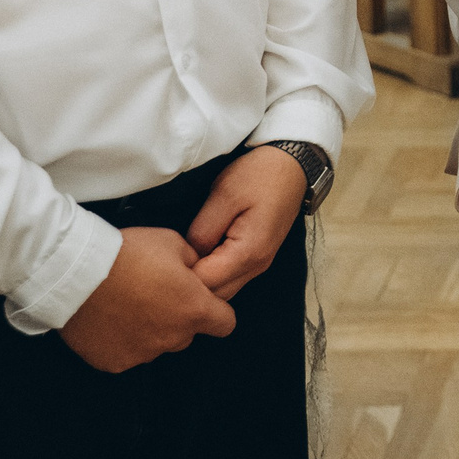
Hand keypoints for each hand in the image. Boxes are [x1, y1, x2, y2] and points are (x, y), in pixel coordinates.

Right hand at [58, 226, 235, 372]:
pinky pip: (127, 353)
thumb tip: (197, 271)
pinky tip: (110, 318)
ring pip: (157, 345)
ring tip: (128, 304)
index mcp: (193, 310)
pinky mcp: (115, 362)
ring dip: (150, 329)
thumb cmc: (126, 253)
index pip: (225, 323)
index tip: (202, 301)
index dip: (217, 311)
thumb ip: (194, 262)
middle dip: (178, 317)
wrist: (76, 272)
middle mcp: (172, 338)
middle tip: (155, 295)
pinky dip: (122, 340)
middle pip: (187, 334)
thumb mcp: (173, 242)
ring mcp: (142, 354)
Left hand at [185, 146, 306, 301]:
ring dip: (203, 280)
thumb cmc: (259, 175)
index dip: (182, 276)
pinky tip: (201, 254)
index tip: (166, 259)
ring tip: (183, 257)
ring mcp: (260, 264)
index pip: (205, 284)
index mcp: (248, 253)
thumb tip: (188, 255)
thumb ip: (202, 231)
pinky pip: (232, 277)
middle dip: (191, 284)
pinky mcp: (258, 257)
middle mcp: (257, 266)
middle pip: (215, 295)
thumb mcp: (224, 195)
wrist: (292, 164)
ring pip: (224, 290)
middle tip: (170, 260)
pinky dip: (214, 273)